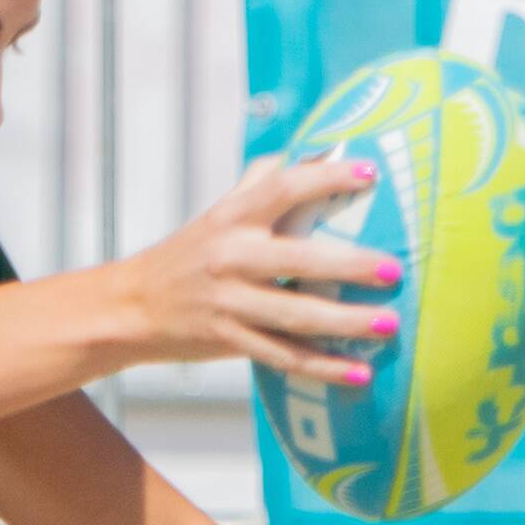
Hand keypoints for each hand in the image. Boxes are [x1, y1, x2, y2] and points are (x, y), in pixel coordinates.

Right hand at [100, 155, 400, 385]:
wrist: (131, 307)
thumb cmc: (189, 254)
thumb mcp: (219, 213)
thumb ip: (262, 183)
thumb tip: (322, 151)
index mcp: (232, 217)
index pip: (283, 188)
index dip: (327, 177)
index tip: (370, 173)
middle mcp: (230, 257)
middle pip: (298, 259)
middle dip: (350, 265)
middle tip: (393, 269)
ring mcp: (229, 303)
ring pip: (296, 315)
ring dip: (346, 322)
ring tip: (390, 323)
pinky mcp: (229, 341)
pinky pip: (284, 357)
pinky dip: (323, 368)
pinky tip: (360, 373)